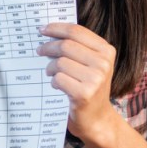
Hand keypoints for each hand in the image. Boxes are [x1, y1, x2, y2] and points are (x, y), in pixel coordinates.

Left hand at [37, 23, 117, 142]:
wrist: (97, 118)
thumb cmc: (89, 87)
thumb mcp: (91, 63)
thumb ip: (77, 46)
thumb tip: (49, 31)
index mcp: (106, 50)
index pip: (77, 31)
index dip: (57, 28)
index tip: (43, 29)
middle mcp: (103, 63)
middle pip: (66, 45)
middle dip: (48, 47)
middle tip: (40, 51)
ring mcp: (95, 79)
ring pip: (60, 62)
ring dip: (50, 67)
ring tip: (51, 73)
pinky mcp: (84, 94)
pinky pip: (58, 79)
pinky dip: (53, 81)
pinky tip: (57, 86)